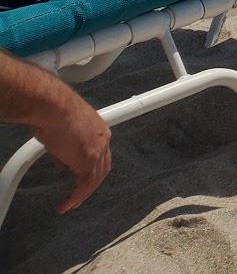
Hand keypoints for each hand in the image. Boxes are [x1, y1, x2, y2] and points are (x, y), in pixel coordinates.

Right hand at [31, 92, 110, 212]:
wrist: (54, 109)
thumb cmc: (54, 115)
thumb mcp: (63, 135)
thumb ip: (67, 152)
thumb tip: (64, 165)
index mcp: (100, 132)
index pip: (100, 155)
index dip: (92, 169)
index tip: (83, 180)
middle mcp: (104, 141)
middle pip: (101, 169)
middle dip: (91, 185)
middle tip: (79, 197)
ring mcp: (98, 151)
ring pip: (94, 179)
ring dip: (82, 194)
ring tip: (71, 205)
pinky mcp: (89, 160)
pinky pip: (84, 184)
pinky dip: (76, 196)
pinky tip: (67, 204)